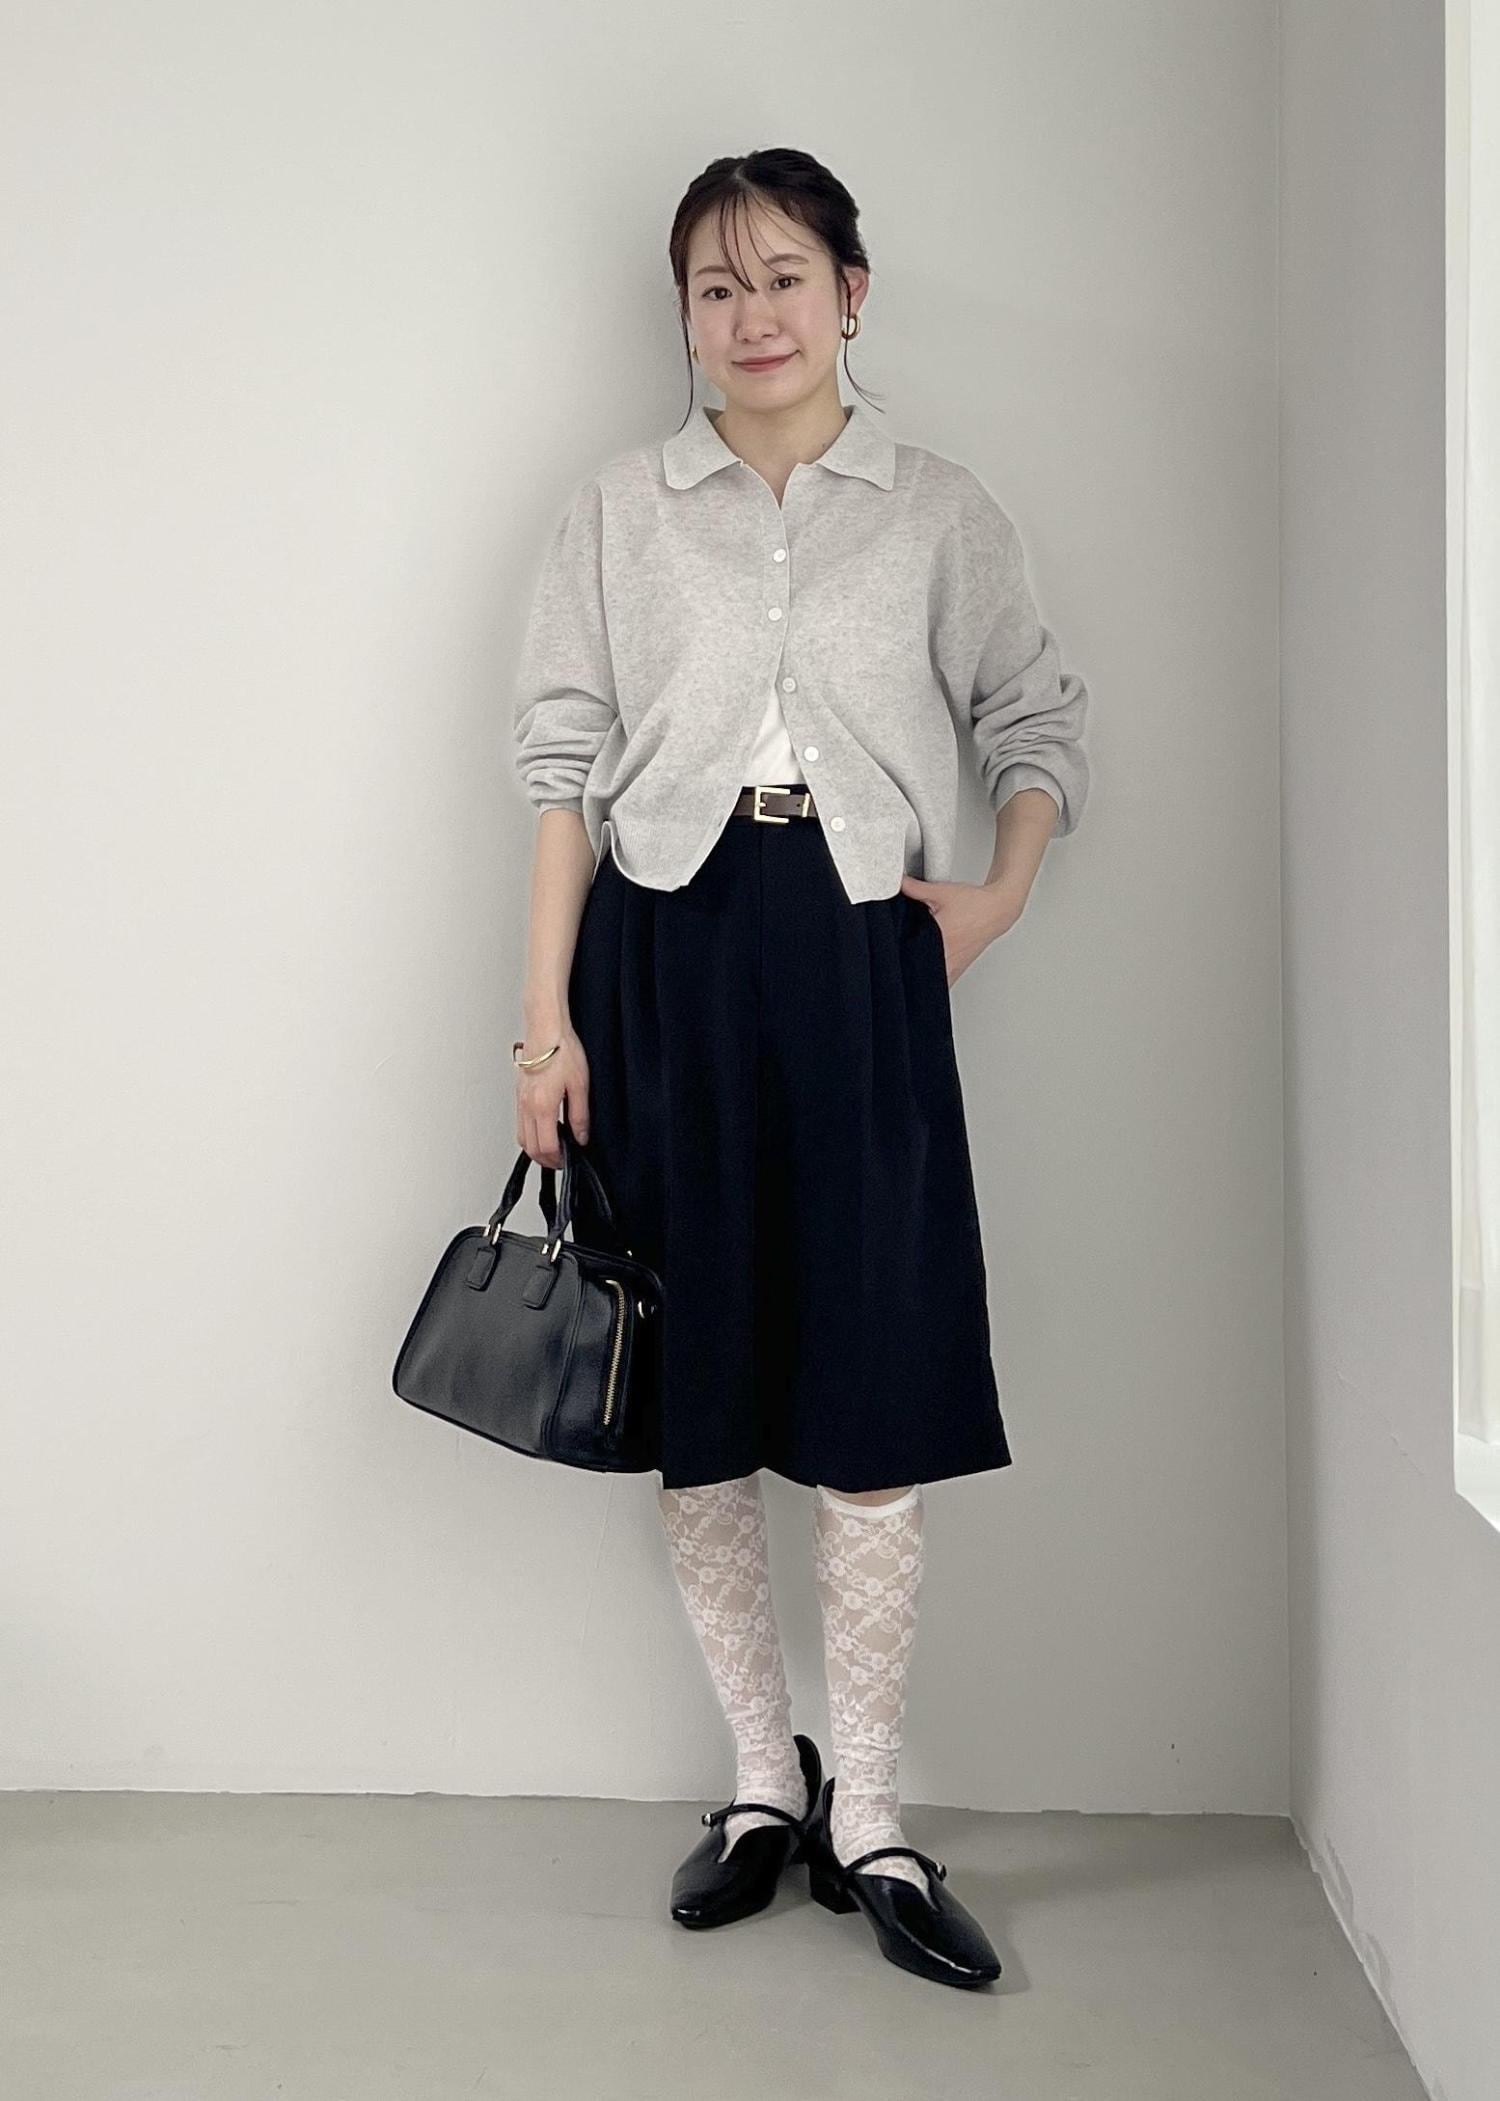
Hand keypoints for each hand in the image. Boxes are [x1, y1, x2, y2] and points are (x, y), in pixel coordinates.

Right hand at [515, 1024, 590, 1167]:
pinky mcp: (519, 1094)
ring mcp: (520, 1101)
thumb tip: (581, 1136)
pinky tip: (544, 1128)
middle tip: (561, 1159)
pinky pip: (520, 1123)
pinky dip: (530, 1134)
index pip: (546, 1147)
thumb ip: (580, 1115)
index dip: (557, 1160)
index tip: (568, 1160)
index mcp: (543, 1106)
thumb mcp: (580, 1085)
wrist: (546, 1030)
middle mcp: (527, 1106)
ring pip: (522, 1137)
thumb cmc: (562, 1051)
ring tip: (553, 1147)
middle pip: (530, 1147)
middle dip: (546, 1159)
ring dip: (536, 1148)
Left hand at [898, 874, 1026, 985]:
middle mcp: (947, 957)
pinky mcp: (959, 970)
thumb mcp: (942, 892)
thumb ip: (916, 889)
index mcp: (940, 939)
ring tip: (911, 967)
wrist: (996, 910)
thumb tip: (897, 884)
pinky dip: (933, 980)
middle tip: (897, 962)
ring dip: (920, 977)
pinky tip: (925, 972)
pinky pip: (942, 983)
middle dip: (906, 968)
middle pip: (918, 973)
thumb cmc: (974, 903)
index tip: (890, 956)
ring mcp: (954, 967)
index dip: (898, 958)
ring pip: (930, 983)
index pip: (911, 957)